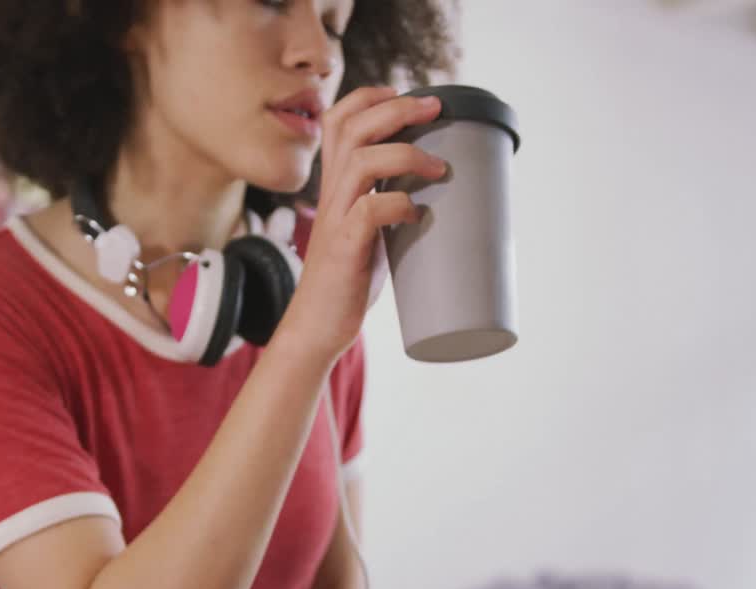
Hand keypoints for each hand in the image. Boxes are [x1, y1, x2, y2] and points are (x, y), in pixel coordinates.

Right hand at [277, 87, 447, 361]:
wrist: (317, 327)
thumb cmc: (347, 280)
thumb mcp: (365, 229)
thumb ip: (386, 204)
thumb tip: (438, 192)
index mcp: (335, 184)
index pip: (338, 120)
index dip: (369, 97)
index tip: (406, 94)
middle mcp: (331, 194)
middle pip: (353, 127)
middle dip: (398, 108)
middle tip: (436, 107)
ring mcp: (335, 219)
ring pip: (362, 161)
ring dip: (407, 154)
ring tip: (439, 168)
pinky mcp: (345, 249)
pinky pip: (370, 212)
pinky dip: (399, 205)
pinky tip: (417, 216)